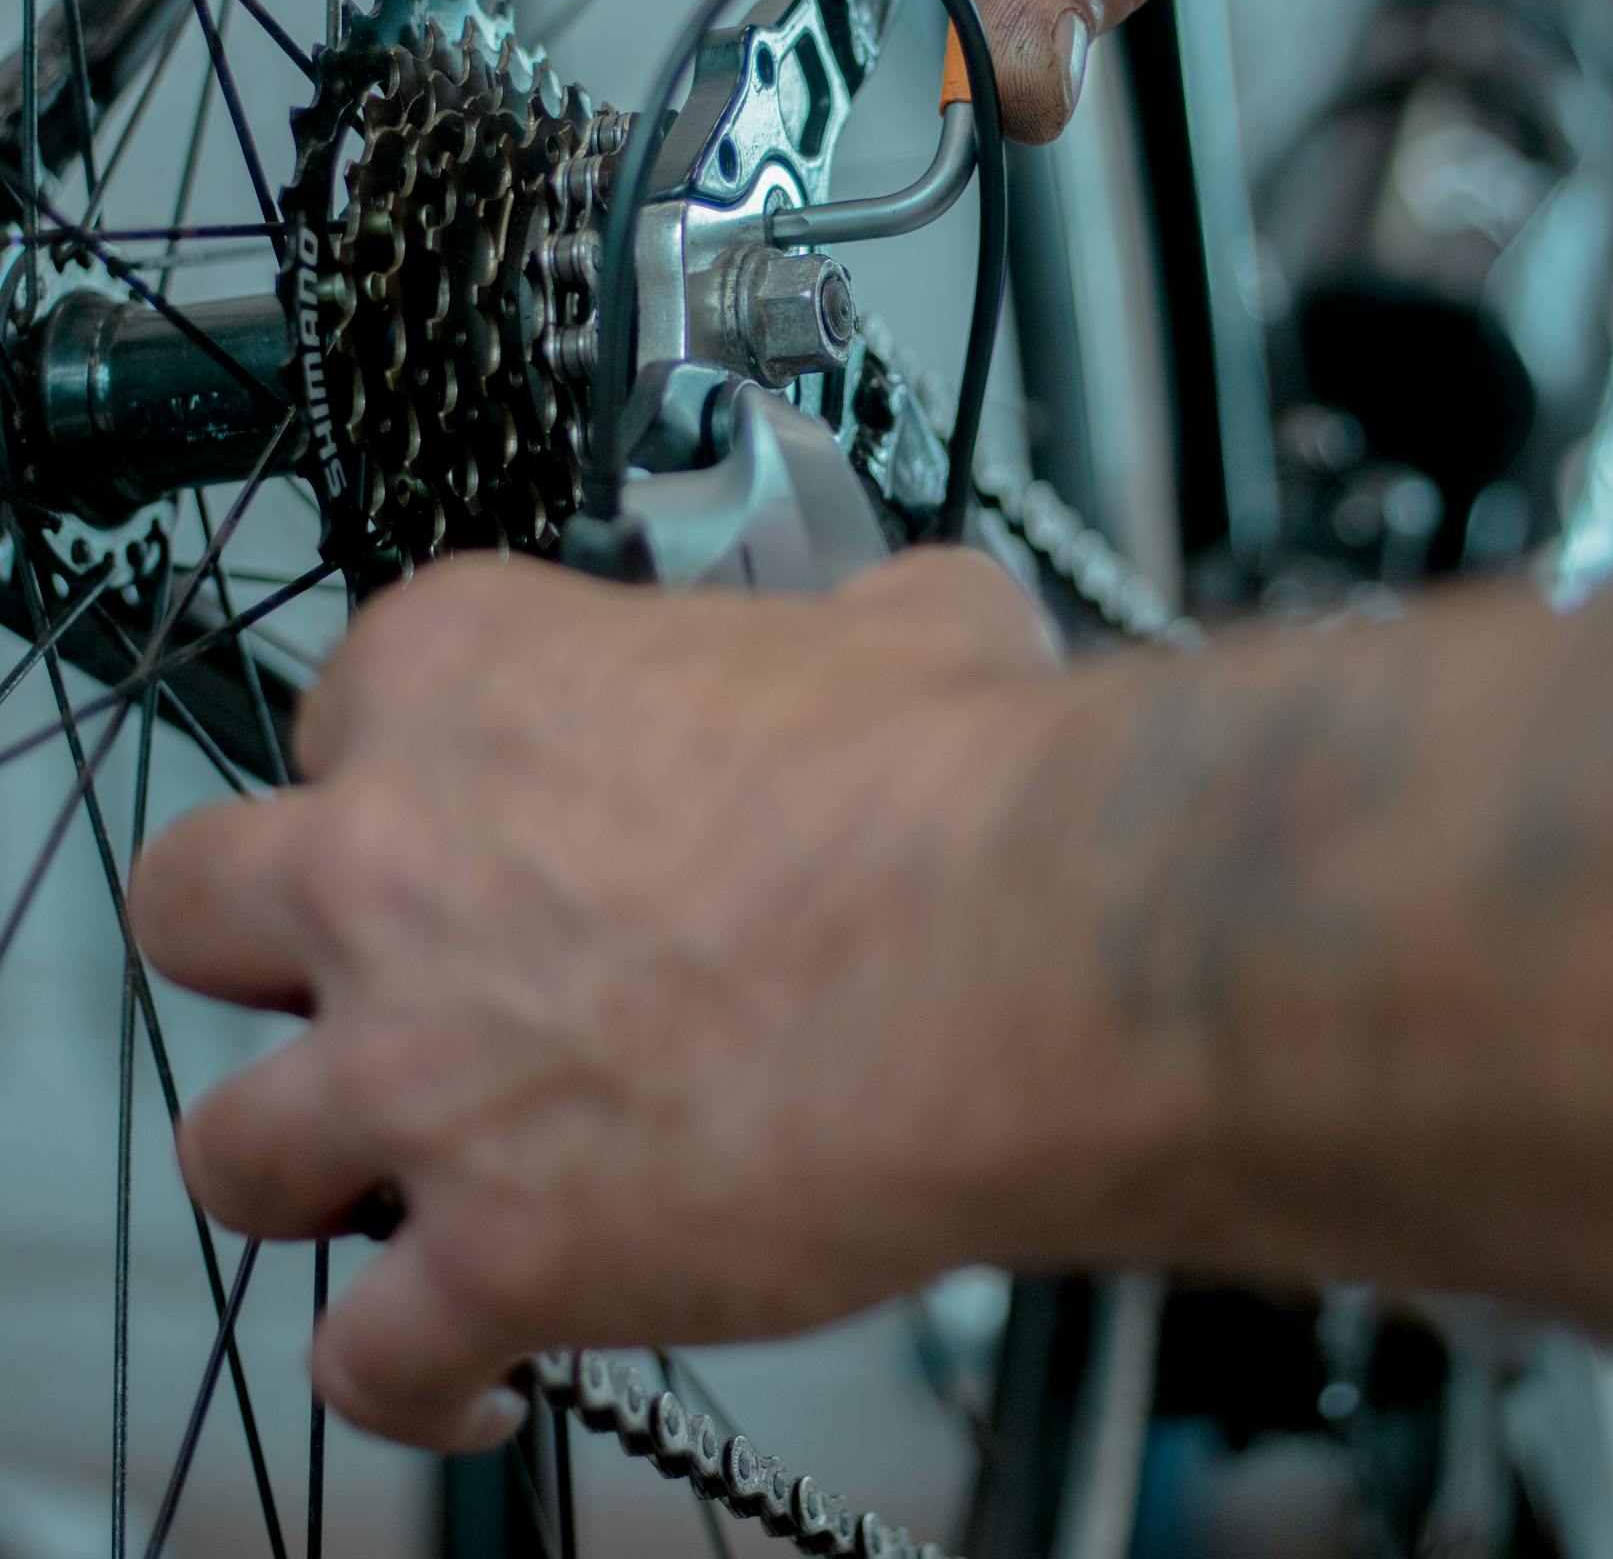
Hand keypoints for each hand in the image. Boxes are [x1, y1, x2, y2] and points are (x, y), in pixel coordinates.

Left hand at [132, 549, 1078, 1451]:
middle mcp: (394, 865)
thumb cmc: (950, 787)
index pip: (349, 702)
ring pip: (230, 1146)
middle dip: (263, 944)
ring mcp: (420, 1069)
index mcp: (472, 676)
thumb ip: (844, 622)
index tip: (470, 805)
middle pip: (200, 899)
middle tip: (359, 972)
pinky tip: (472, 1377)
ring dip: (302, 1165)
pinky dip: (410, 1381)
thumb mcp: (900, 622)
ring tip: (388, 1176)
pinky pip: (367, 1358)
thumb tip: (900, 628)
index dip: (410, 764)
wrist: (1022, 951)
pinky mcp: (493, 1252)